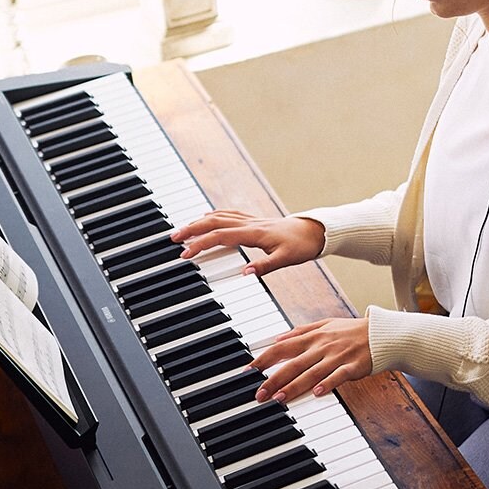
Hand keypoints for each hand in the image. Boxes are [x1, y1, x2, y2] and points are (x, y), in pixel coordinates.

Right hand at [170, 210, 324, 276]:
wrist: (315, 231)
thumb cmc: (302, 245)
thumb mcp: (287, 259)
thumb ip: (265, 266)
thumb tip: (244, 274)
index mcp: (255, 233)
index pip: (220, 236)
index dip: (201, 244)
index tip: (186, 254)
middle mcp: (250, 223)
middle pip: (214, 222)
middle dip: (192, 228)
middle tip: (173, 238)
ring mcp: (251, 220)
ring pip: (219, 216)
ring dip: (199, 222)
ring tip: (182, 230)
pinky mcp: (254, 221)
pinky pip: (229, 215)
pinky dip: (214, 216)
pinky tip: (206, 218)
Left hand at [253, 318, 371, 402]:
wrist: (382, 333)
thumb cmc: (353, 330)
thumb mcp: (326, 324)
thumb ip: (301, 331)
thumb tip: (278, 338)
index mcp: (314, 336)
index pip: (282, 347)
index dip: (264, 359)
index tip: (248, 371)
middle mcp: (322, 346)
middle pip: (293, 364)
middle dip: (273, 379)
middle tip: (259, 394)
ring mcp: (337, 356)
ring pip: (312, 372)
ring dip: (295, 386)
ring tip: (279, 398)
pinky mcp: (353, 366)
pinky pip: (338, 376)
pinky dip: (328, 384)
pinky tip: (318, 393)